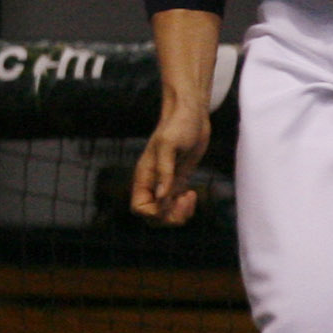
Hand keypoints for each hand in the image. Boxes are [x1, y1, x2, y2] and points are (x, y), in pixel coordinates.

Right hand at [129, 100, 208, 225]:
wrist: (191, 115)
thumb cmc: (178, 125)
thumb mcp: (169, 146)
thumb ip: (164, 172)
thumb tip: (161, 198)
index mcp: (144, 177)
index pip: (139, 208)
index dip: (154, 212)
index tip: (171, 200)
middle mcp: (153, 184)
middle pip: (153, 216)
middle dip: (170, 217)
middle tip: (186, 200)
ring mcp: (166, 184)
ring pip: (166, 214)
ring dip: (179, 214)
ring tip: (190, 197)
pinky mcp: (178, 181)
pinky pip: (176, 206)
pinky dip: (185, 207)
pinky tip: (192, 194)